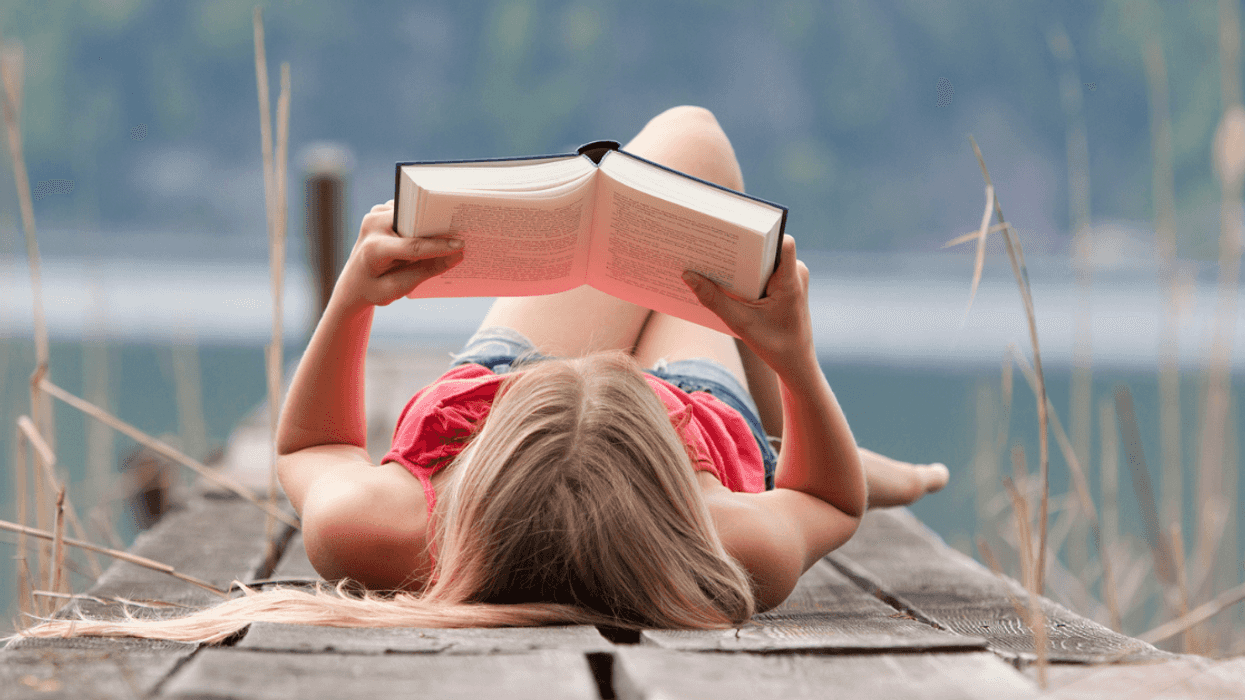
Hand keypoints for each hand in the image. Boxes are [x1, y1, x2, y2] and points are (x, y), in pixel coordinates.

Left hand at [334, 200, 463, 310]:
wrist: (352, 282)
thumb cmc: (374, 289)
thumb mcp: (399, 288)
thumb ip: (426, 271)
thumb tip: (457, 255)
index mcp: (373, 249)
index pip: (412, 246)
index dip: (438, 246)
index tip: (461, 245)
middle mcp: (372, 224)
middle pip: (414, 222)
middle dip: (439, 226)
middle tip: (465, 229)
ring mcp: (376, 214)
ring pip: (413, 213)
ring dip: (432, 221)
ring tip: (455, 228)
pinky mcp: (383, 210)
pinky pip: (409, 211)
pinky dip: (423, 220)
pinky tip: (439, 228)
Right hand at [682, 235, 813, 370]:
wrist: (796, 364)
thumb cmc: (775, 346)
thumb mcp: (741, 323)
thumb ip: (714, 300)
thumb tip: (688, 275)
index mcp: (791, 280)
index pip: (783, 241)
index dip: (761, 231)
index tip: (734, 228)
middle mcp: (794, 273)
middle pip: (766, 247)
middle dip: (740, 245)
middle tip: (710, 241)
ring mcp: (790, 278)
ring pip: (763, 259)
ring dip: (740, 260)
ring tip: (711, 259)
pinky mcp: (784, 284)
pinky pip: (762, 270)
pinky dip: (744, 273)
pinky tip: (722, 277)